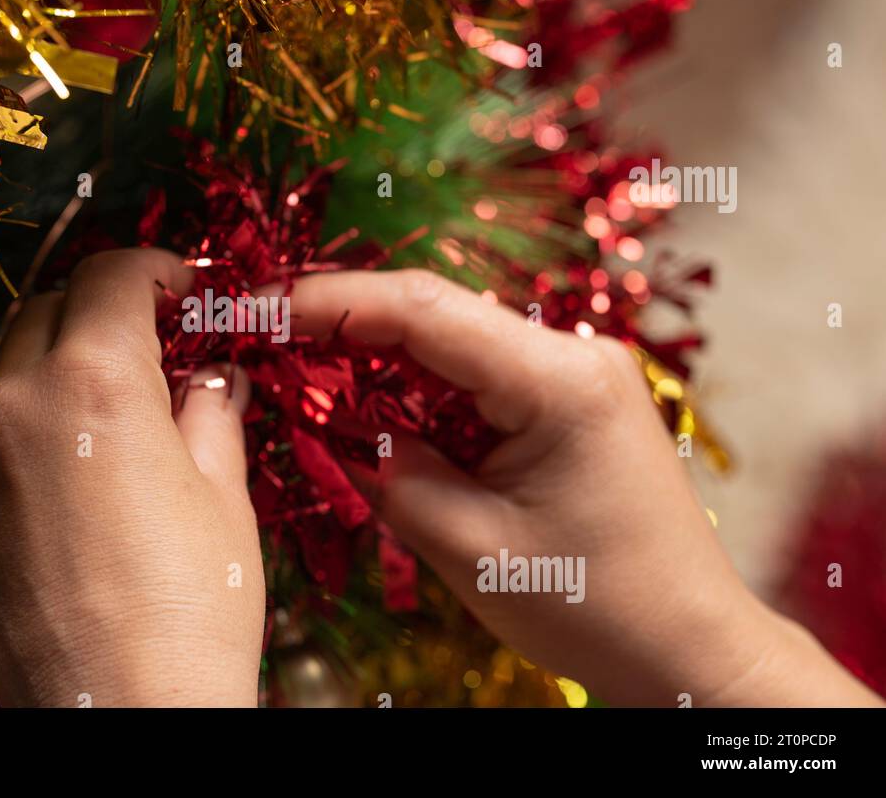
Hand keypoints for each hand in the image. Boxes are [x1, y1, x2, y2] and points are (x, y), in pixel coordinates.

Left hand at [0, 248, 263, 706]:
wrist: (123, 717)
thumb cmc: (192, 610)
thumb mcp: (224, 495)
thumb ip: (210, 412)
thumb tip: (210, 379)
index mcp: (92, 383)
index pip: (110, 276)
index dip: (154, 267)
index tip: (182, 286)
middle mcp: (17, 409)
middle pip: (47, 310)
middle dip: (102, 307)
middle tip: (158, 337)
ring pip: (13, 375)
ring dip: (64, 366)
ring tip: (125, 409)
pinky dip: (38, 428)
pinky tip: (85, 474)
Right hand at [286, 268, 879, 706]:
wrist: (688, 645)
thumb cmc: (596, 608)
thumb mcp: (471, 548)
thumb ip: (391, 473)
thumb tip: (331, 421)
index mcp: (560, 381)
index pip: (424, 309)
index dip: (330, 301)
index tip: (258, 308)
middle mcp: (575, 354)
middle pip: (436, 312)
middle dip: (345, 322)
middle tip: (265, 339)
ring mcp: (577, 370)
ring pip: (452, 338)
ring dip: (379, 354)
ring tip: (303, 371)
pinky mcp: (569, 396)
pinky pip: (477, 371)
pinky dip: (418, 384)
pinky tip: (371, 401)